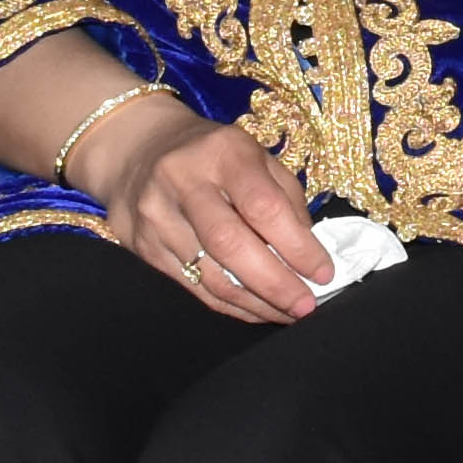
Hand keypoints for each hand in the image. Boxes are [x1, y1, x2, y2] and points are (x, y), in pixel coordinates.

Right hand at [84, 95, 339, 322]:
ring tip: (287, 313)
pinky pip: (193, 288)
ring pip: (210, 275)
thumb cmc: (213, 154)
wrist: (137, 149)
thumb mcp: (254, 155)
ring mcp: (157, 217)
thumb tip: (309, 252)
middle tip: (307, 306)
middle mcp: (183, 181)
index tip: (324, 273)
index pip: (263, 206)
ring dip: (256, 302)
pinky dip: (230, 305)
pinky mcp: (144, 248)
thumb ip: (285, 197)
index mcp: (223, 152)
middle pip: (231, 244)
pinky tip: (256, 309)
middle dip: (275, 283)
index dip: (297, 245)